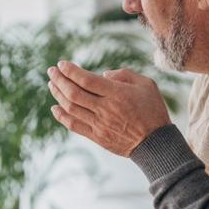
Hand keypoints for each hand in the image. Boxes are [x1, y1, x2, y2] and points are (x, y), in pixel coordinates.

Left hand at [47, 61, 170, 155]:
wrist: (156, 144)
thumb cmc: (153, 111)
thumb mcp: (146, 85)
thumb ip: (125, 74)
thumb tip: (103, 74)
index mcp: (117, 94)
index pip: (86, 79)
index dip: (71, 71)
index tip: (61, 64)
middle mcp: (105, 109)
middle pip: (73, 93)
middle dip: (59, 80)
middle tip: (51, 71)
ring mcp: (99, 124)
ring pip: (71, 108)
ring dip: (58, 95)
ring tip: (52, 85)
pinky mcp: (97, 136)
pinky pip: (74, 125)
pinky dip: (61, 116)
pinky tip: (55, 108)